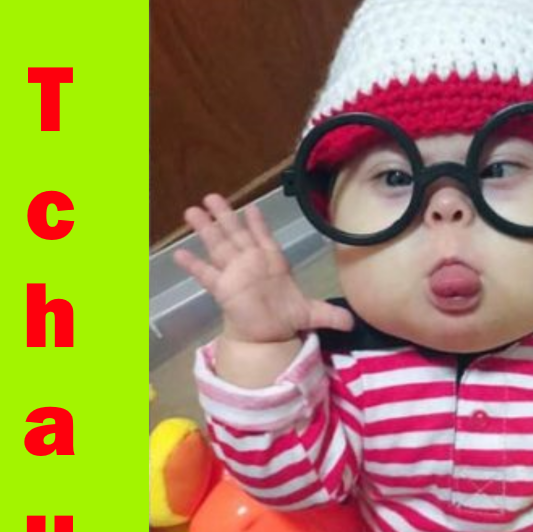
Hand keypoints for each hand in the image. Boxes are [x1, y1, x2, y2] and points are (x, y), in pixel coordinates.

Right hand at [174, 194, 353, 343]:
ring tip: (191, 211)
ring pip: (218, 247)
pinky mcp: (222, 289)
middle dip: (226, 216)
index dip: (258, 223)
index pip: (265, 238)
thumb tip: (354, 322)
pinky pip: (206, 274)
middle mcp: (251, 262)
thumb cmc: (285, 317)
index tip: (252, 207)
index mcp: (273, 262)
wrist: (267, 335)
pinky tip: (179, 254)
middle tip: (211, 196)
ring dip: (206, 229)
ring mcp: (234, 273)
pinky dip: (193, 265)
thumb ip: (332, 315)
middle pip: (236, 235)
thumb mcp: (313, 314)